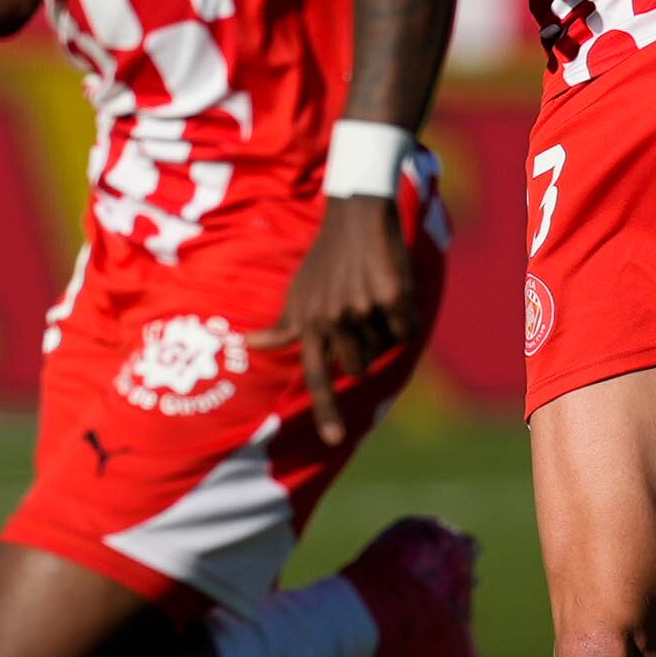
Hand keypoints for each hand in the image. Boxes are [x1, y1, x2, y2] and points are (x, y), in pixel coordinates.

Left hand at [248, 196, 417, 444]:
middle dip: (366, 349)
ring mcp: (361, 310)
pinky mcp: (390, 297)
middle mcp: (332, 320)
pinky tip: (392, 286)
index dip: (326, 410)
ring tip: (374, 296)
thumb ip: (282, 326)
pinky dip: (405, 313)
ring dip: (385, 331)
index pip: (317, 376)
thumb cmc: (327, 257)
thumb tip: (248, 344)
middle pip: (360, 366)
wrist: (355, 216)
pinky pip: (407, 326)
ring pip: (385, 346)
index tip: (335, 440)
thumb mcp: (299, 292)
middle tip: (362, 314)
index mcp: (309, 323)